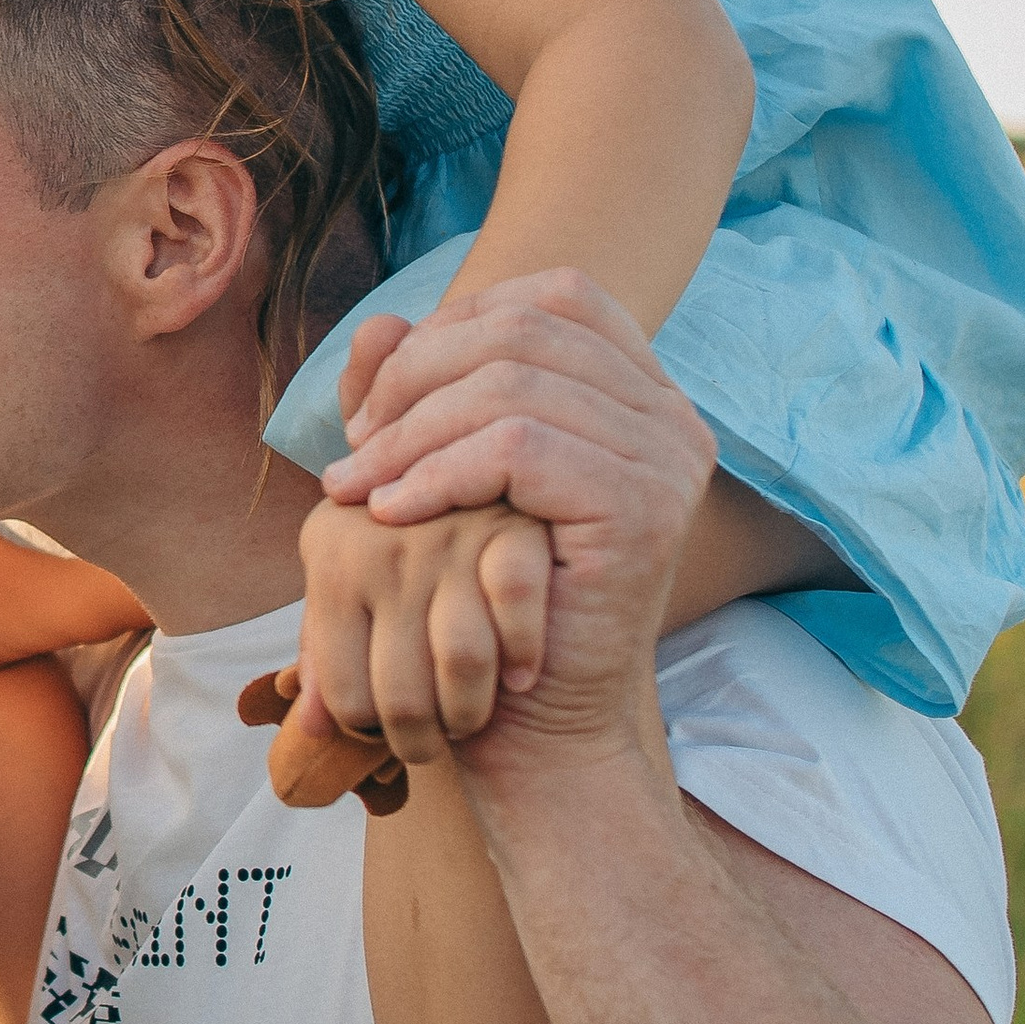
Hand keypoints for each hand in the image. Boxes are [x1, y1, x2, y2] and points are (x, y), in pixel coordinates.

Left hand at [286, 493, 551, 771]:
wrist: (468, 481)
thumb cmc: (396, 566)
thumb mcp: (348, 600)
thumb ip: (324, 660)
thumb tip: (310, 728)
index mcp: (330, 551)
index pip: (344, 691)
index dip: (365, 729)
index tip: (383, 734)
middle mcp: (383, 533)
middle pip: (402, 693)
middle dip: (418, 741)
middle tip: (428, 745)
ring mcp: (451, 527)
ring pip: (463, 660)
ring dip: (468, 711)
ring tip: (464, 721)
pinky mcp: (515, 525)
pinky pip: (515, 606)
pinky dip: (521, 653)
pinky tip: (517, 679)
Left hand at [313, 273, 715, 772]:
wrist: (537, 725)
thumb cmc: (488, 599)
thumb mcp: (446, 477)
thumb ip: (414, 398)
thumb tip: (378, 322)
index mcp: (643, 394)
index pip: (554, 298)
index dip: (458, 323)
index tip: (384, 398)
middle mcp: (672, 418)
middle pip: (526, 330)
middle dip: (417, 377)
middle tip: (353, 444)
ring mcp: (669, 459)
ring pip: (512, 386)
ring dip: (409, 432)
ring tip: (352, 487)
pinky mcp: (643, 507)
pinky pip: (518, 447)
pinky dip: (436, 472)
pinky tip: (386, 512)